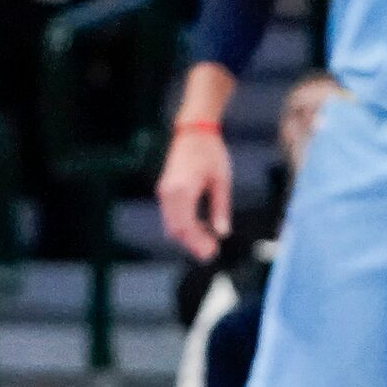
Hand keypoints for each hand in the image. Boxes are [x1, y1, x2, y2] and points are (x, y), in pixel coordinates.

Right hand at [155, 124, 233, 260]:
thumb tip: (222, 233)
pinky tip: (200, 228)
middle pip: (175, 229)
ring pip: (171, 224)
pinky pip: (171, 216)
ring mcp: (164, 192)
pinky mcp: (165, 191)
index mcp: (182, 191)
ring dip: (187, 237)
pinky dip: (183, 226)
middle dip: (192, 244)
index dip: (198, 243)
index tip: (213, 253)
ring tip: (207, 244)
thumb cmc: (211, 153)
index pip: (186, 226)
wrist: (193, 131)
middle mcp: (168, 194)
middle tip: (211, 254)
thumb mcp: (222, 181)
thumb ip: (220, 208)